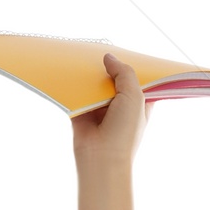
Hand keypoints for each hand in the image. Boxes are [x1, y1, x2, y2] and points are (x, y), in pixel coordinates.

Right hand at [72, 51, 149, 175]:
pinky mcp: (82, 112)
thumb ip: (125, 73)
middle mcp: (121, 107)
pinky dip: (74, 84)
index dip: (132, 68)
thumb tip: (109, 57)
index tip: (124, 52)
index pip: (138, 82)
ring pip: (95, 85)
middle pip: (114, 80)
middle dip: (108, 68)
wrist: (101, 158)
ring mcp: (101, 109)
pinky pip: (77, 93)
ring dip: (90, 75)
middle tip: (100, 51)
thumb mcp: (134, 96)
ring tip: (84, 56)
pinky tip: (71, 69)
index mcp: (139, 105)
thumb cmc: (124, 132)